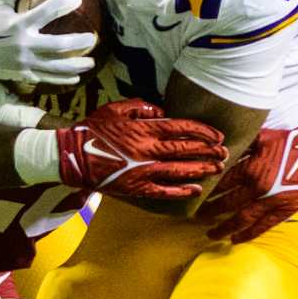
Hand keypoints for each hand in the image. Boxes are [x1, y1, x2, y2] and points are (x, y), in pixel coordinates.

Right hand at [0, 0, 95, 85]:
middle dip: (78, 42)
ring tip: (91, 62)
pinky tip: (77, 76)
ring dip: (76, 65)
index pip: (45, 12)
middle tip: (93, 38)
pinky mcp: (25, 75)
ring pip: (56, 66)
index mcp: (18, 24)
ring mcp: (25, 63)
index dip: (63, 3)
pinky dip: (64, 78)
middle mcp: (23, 45)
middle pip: (57, 46)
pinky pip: (48, 79)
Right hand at [56, 100, 227, 200]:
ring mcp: (143, 171)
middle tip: (225, 152)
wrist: (72, 156)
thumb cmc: (93, 129)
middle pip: (186, 150)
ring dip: (202, 169)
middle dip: (209, 151)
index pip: (183, 128)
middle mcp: (149, 150)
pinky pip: (164, 191)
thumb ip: (142, 107)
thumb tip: (162, 110)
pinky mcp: (136, 188)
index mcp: (145, 129)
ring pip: (180, 171)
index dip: (204, 132)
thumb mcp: (116, 108)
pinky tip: (196, 190)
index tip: (218, 135)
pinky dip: (182, 191)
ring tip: (218, 169)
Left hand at [201, 122, 297, 243]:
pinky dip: (248, 234)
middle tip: (197, 216)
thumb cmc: (291, 142)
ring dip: (224, 228)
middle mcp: (257, 189)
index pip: (221, 183)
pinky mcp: (284, 211)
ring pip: (241, 220)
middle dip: (210, 211)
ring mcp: (270, 202)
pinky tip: (235, 240)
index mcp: (250, 169)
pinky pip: (262, 227)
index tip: (196, 196)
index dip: (207, 190)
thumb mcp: (263, 136)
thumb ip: (242, 144)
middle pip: (227, 204)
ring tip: (211, 234)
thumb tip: (221, 147)